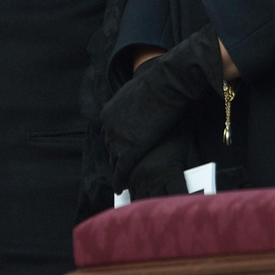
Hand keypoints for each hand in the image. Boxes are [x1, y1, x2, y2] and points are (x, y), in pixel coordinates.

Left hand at [102, 26, 223, 188]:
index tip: (117, 153)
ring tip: (123, 182)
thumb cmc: (159, 86)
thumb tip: (144, 103)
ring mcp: (117, 139)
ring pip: (114, 161)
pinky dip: (120, 181)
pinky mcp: (129, 150)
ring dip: (117, 173)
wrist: (165, 86)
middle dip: (114, 159)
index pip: (109, 134)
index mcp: (109, 112)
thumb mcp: (138, 93)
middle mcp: (108, 126)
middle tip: (119, 170)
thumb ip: (135, 103)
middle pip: (109, 148)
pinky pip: (121, 170)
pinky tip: (121, 189)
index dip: (114, 145)